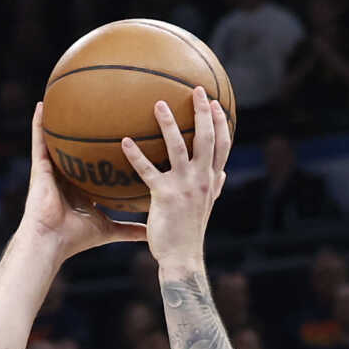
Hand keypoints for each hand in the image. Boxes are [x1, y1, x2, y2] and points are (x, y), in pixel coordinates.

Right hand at [22, 103, 147, 262]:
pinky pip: (38, 141)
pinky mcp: (40, 167)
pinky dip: (38, 123)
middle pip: (79, 147)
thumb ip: (130, 229)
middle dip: (88, 129)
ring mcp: (52, 170)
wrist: (51, 242)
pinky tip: (41, 105)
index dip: (106, 151)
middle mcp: (67, 175)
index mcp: (82, 188)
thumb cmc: (76, 238)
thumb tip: (152, 235)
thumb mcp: (109, 230)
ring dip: (60, 119)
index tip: (121, 134)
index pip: (96, 166)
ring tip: (67, 95)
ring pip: (58, 140)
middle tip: (102, 105)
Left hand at [121, 89, 229, 268]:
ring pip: (179, 147)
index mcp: (212, 181)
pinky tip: (124, 142)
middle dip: (203, 112)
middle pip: (207, 139)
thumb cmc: (190, 234)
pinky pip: (148, 170)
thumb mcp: (207, 208)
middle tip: (196, 90)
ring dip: (169, 124)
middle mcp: (203, 179)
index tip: (216, 103)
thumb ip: (215, 188)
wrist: (182, 258)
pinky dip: (136, 155)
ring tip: (158, 104)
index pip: (222, 146)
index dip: (221, 122)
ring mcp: (185, 186)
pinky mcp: (165, 196)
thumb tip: (223, 175)